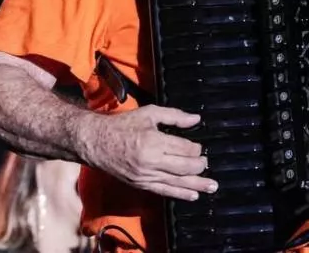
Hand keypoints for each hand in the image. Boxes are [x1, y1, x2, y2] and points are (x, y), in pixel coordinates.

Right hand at [75, 105, 216, 200]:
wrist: (97, 142)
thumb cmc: (122, 125)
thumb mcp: (149, 113)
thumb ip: (174, 116)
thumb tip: (196, 119)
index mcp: (154, 141)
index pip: (184, 148)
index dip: (195, 149)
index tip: (198, 147)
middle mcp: (151, 161)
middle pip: (184, 167)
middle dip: (199, 166)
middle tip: (206, 163)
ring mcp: (146, 175)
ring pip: (177, 182)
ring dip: (197, 184)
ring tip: (212, 186)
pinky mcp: (141, 184)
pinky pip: (165, 191)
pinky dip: (181, 194)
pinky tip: (193, 195)